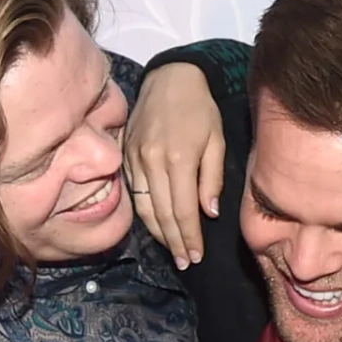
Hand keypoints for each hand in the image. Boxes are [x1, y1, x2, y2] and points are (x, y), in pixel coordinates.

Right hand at [125, 63, 224, 270]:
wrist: (170, 78)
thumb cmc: (200, 109)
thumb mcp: (216, 140)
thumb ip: (212, 178)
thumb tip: (208, 213)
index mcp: (178, 159)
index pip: (182, 211)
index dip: (189, 237)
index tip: (196, 257)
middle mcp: (151, 162)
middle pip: (161, 215)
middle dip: (174, 243)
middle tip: (184, 263)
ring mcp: (134, 159)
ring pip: (144, 207)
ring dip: (158, 234)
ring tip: (171, 251)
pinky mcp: (125, 156)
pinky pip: (134, 193)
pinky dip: (144, 214)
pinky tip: (155, 225)